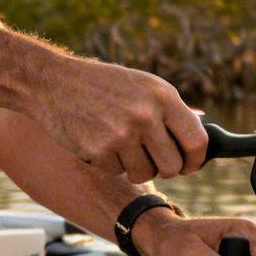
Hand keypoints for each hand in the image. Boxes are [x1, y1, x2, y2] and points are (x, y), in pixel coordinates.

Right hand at [27, 54, 208, 182]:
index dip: (195, 160)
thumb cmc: (101, 85)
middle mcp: (147, 115)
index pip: (197, 141)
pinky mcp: (100, 150)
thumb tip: (203, 128)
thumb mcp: (142, 85)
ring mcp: (123, 134)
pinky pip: (118, 172)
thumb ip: (171, 109)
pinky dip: (111, 164)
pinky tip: (100, 142)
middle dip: (164, 169)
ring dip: (136, 168)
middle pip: (173, 166)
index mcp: (163, 96)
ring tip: (121, 146)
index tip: (189, 165)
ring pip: (146, 174)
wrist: (52, 82)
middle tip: (151, 160)